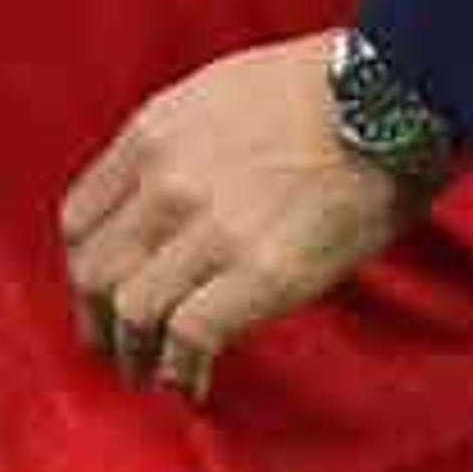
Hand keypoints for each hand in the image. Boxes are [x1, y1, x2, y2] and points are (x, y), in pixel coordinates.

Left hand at [61, 36, 415, 395]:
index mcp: (153, 135)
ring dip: (135, 355)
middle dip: (97, 321)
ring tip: (151, 374)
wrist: (393, 95)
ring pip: (132, 312)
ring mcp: (211, 231)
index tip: (98, 291)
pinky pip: (191, 337)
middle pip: (94, 274)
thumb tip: (158, 201)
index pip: (79, 220)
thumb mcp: (218, 92)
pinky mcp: (261, 274)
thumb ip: (175, 146)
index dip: (83, 267)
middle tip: (114, 348)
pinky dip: (183, 370)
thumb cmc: (321, 87)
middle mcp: (167, 184)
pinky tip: (194, 384)